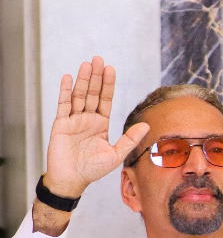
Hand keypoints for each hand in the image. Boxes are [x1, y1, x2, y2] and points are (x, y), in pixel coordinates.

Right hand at [44, 58, 147, 198]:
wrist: (72, 179)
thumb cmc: (93, 169)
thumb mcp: (116, 154)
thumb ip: (130, 139)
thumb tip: (147, 125)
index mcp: (101, 124)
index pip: (106, 100)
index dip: (108, 85)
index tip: (111, 69)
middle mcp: (87, 119)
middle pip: (93, 93)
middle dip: (96, 77)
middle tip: (99, 59)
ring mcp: (73, 120)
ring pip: (79, 95)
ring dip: (83, 80)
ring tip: (87, 64)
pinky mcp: (60, 124)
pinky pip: (63, 105)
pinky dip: (65, 91)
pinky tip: (68, 78)